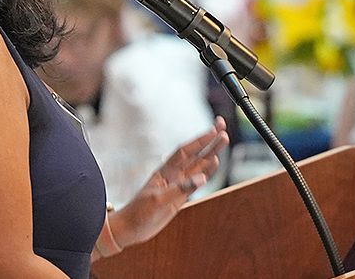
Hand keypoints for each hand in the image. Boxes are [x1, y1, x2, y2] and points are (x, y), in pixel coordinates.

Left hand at [108, 117, 228, 248]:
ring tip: (224, 139)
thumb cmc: (139, 212)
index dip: (199, 141)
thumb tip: (201, 178)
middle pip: (194, 154)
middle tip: (222, 126)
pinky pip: (196, 181)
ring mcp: (177, 185)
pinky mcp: (180, 196)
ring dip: (211, 152)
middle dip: (209, 140)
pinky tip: (215, 162)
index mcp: (164, 171)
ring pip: (198, 165)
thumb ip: (180, 189)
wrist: (130, 228)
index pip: (184, 152)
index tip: (213, 130)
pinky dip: (206, 171)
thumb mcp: (158, 200)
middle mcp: (173, 175)